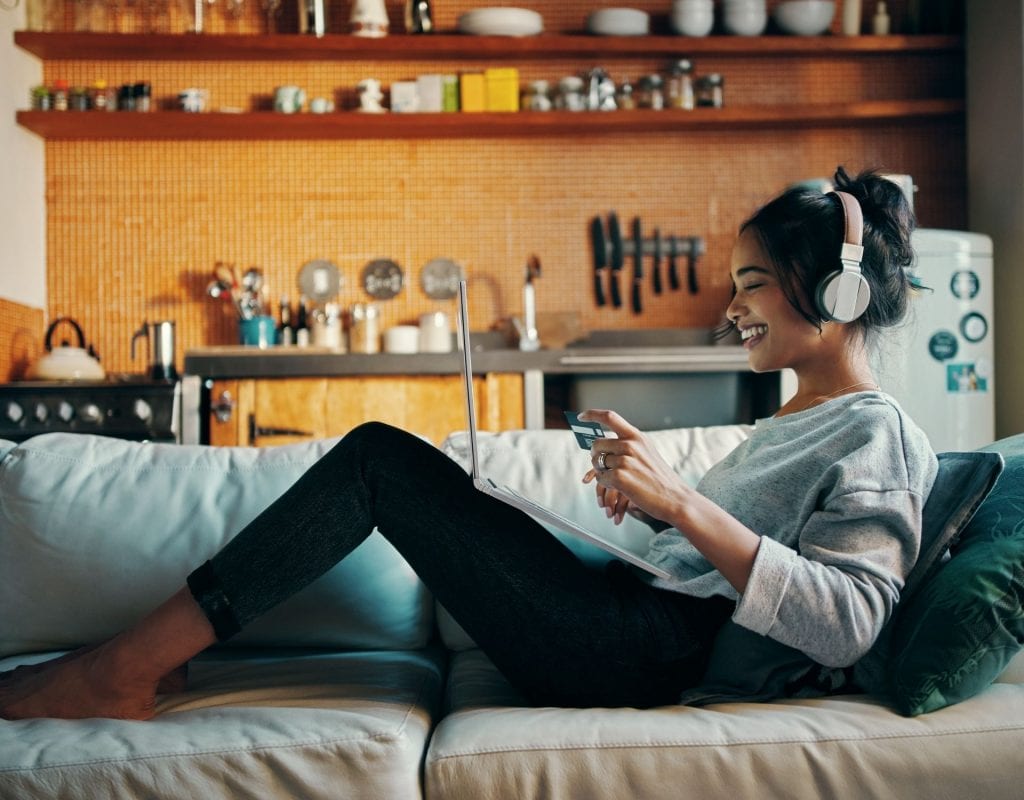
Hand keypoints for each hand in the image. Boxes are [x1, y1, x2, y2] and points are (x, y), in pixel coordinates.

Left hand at [579, 409, 688, 527]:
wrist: (675, 498)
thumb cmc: (659, 479)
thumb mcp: (647, 452)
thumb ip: (628, 444)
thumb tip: (603, 443)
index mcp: (637, 436)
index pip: (609, 417)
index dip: (592, 414)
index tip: (581, 416)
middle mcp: (630, 444)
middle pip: (597, 444)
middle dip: (596, 456)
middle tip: (605, 467)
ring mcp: (625, 460)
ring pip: (597, 463)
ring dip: (603, 473)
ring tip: (620, 480)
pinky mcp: (620, 477)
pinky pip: (600, 478)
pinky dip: (606, 485)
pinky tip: (621, 488)